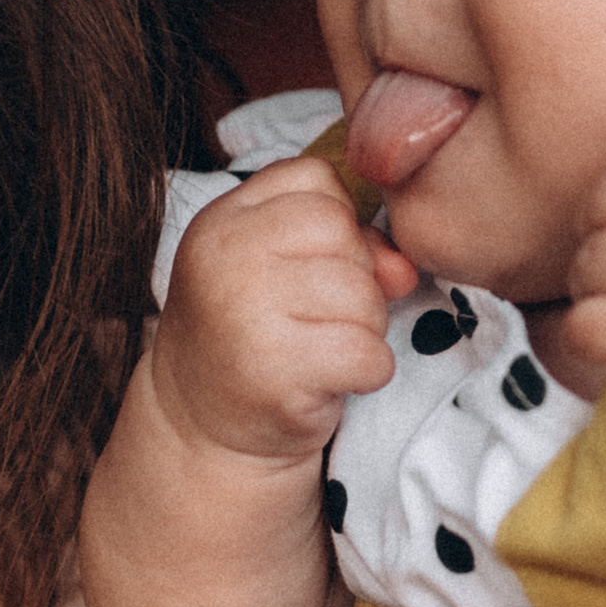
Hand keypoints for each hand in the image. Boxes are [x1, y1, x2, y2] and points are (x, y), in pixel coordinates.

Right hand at [152, 158, 415, 464]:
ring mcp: (246, 314)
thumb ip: (348, 242)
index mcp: (222, 219)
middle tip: (317, 317)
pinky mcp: (275, 372)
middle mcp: (225, 258)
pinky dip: (367, 372)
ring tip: (322, 348)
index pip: (317, 179)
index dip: (337, 223)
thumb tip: (403, 269)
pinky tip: (330, 380)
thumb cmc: (253, 335)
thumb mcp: (281, 267)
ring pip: (363, 295)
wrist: (201, 427)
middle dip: (354, 276)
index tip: (314, 265)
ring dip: (364, 328)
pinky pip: (368, 353)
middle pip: (343, 231)